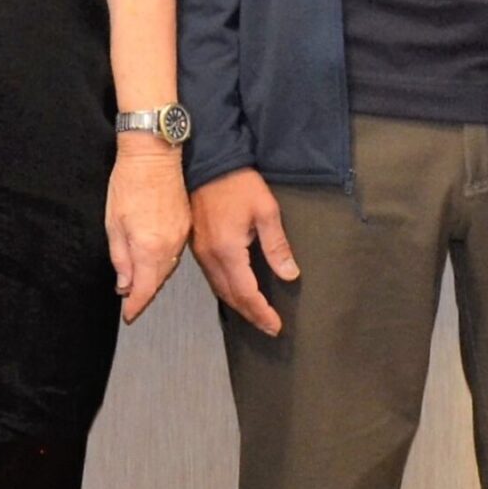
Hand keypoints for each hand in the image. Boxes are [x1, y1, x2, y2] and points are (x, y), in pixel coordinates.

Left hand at [106, 143, 191, 324]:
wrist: (154, 154)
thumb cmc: (130, 181)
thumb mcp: (113, 222)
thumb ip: (120, 258)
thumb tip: (124, 283)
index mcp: (149, 246)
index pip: (144, 289)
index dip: (135, 306)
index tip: (129, 315)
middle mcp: (169, 245)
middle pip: (158, 282)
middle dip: (145, 295)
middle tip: (132, 303)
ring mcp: (181, 235)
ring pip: (168, 269)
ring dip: (154, 280)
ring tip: (141, 285)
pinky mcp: (185, 225)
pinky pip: (175, 254)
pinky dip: (164, 263)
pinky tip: (154, 261)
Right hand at [190, 168, 299, 335]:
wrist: (209, 161)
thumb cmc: (239, 183)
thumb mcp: (266, 211)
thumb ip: (277, 246)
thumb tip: (290, 275)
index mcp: (228, 251)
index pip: (246, 293)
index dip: (262, 312)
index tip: (276, 326)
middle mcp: (210, 257)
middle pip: (230, 297)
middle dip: (250, 315)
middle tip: (269, 327)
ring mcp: (200, 252)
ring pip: (219, 289)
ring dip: (238, 305)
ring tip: (256, 315)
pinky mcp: (197, 245)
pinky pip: (212, 277)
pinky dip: (226, 291)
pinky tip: (237, 292)